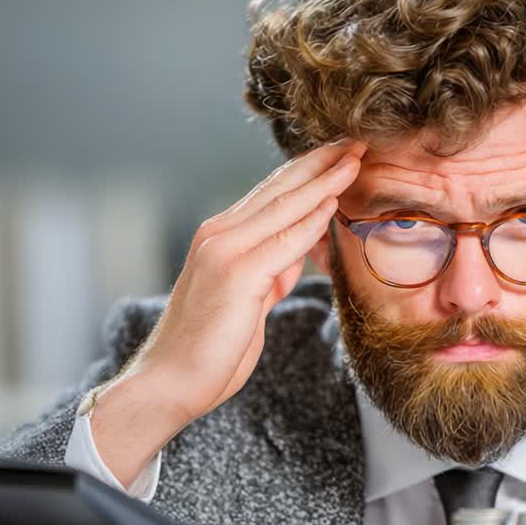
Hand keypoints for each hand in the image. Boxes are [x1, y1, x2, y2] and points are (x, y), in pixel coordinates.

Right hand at [90, 140, 364, 483]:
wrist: (169, 382)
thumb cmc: (209, 349)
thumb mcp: (250, 302)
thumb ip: (272, 272)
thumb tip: (298, 253)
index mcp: (220, 238)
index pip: (271, 193)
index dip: (308, 171)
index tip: (340, 155)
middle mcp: (219, 234)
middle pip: (279, 187)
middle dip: (321, 162)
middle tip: (356, 141)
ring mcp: (225, 250)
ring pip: (284, 204)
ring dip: (324, 179)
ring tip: (355, 158)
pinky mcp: (237, 273)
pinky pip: (285, 240)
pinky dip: (311, 218)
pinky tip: (335, 201)